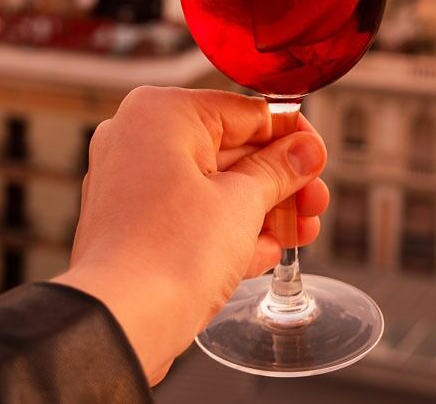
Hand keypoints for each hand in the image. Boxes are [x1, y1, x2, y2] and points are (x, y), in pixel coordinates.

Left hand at [53, 86, 327, 383]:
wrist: (119, 325)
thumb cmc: (167, 254)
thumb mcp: (242, 202)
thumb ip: (279, 169)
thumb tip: (305, 152)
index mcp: (162, 113)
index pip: (245, 112)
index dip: (290, 135)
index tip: (316, 155)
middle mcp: (139, 138)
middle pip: (230, 149)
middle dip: (279, 180)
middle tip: (314, 199)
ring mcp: (130, 182)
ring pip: (212, 184)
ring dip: (261, 208)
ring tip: (300, 231)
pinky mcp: (131, 223)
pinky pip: (190, 214)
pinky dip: (227, 229)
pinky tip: (266, 250)